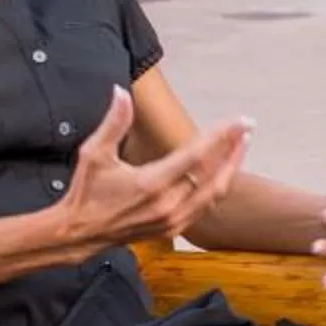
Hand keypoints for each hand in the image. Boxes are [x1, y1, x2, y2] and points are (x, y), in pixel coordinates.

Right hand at [59, 86, 249, 250]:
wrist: (79, 233)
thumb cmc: (86, 192)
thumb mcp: (93, 153)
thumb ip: (113, 122)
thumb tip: (121, 92)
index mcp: (150, 183)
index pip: (196, 155)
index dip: (221, 136)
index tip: (238, 120)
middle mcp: (167, 204)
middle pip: (213, 174)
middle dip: (233, 148)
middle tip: (246, 127)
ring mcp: (173, 220)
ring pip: (215, 193)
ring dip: (231, 167)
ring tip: (241, 144)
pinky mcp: (174, 230)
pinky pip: (206, 207)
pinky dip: (219, 187)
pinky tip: (225, 170)